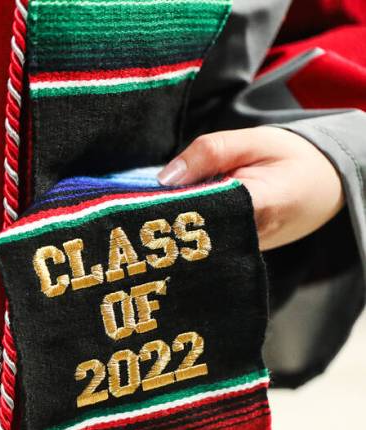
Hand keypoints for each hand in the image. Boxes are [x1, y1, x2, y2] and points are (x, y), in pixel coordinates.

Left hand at [157, 126, 344, 250]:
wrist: (325, 185)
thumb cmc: (290, 158)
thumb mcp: (254, 141)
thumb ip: (210, 152)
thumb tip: (165, 177)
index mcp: (260, 205)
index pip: (203, 211)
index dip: (171, 205)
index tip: (145, 196)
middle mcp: (249, 238)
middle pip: (191, 232)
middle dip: (164, 216)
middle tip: (138, 201)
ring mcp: (241, 252)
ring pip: (193, 242)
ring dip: (172, 223)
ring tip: (154, 206)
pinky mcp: (234, 255)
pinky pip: (201, 245)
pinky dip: (185, 229)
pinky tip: (174, 214)